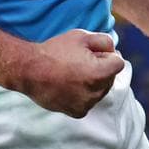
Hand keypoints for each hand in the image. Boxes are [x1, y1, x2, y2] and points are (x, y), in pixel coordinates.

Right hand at [7, 29, 124, 117]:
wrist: (30, 70)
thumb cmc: (55, 51)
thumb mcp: (81, 36)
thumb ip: (104, 41)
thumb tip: (113, 51)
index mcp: (99, 73)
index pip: (118, 63)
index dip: (106, 55)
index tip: (91, 53)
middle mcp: (95, 92)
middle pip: (110, 78)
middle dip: (101, 69)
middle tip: (80, 61)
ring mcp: (86, 104)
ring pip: (100, 91)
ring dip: (93, 82)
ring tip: (73, 73)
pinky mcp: (77, 112)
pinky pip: (89, 101)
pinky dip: (83, 94)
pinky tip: (69, 84)